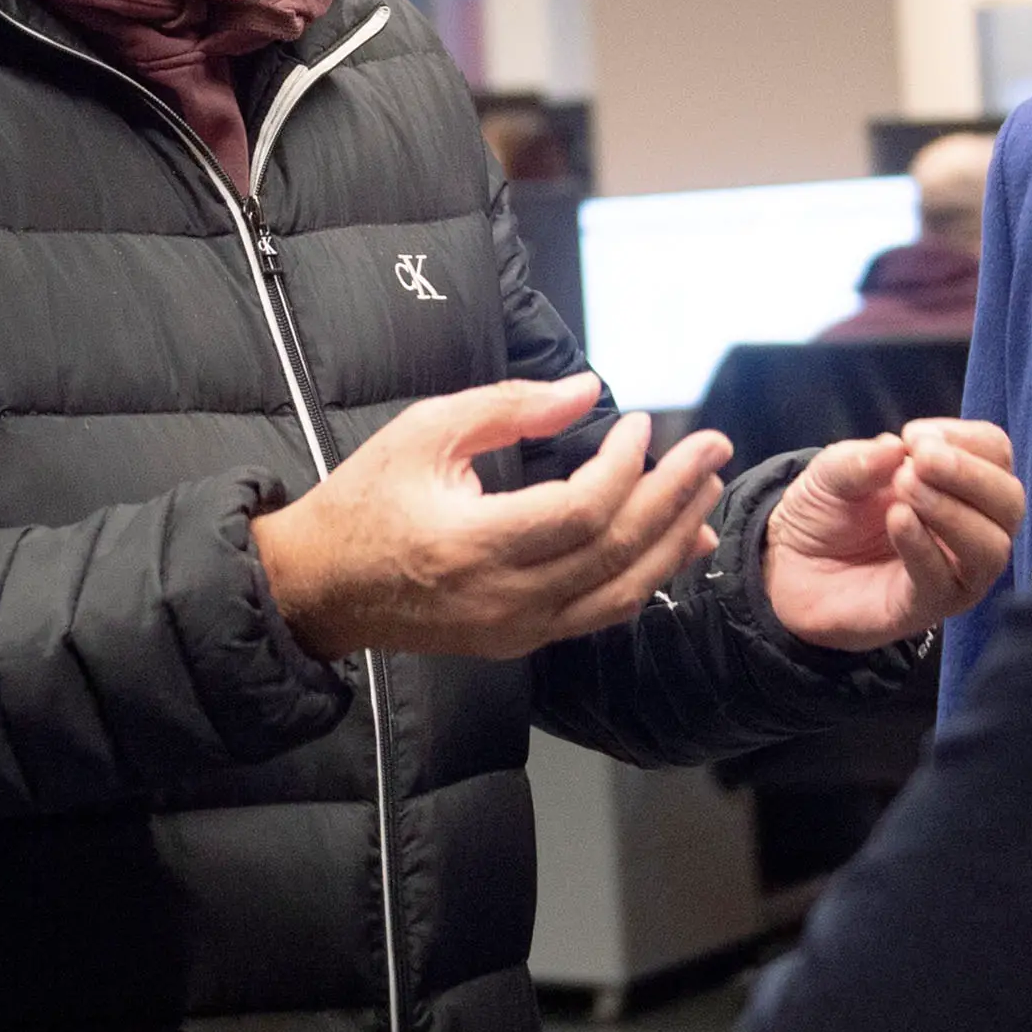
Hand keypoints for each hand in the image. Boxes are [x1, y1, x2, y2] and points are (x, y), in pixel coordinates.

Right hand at [250, 372, 732, 660]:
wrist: (319, 586)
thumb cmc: (365, 499)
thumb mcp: (425, 430)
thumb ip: (509, 406)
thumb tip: (587, 391)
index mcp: (472, 544)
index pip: (581, 512)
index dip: (625, 466)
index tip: (640, 422)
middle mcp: (502, 599)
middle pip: (615, 553)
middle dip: (674, 496)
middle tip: (713, 448)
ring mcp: (515, 629)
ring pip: (620, 594)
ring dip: (673, 539)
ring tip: (707, 492)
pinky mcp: (520, 641)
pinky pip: (600, 614)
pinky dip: (646, 578)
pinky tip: (676, 544)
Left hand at [763, 420, 1021, 652]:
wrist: (788, 566)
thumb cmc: (827, 512)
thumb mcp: (832, 471)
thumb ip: (859, 459)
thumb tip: (896, 448)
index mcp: (959, 484)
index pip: (997, 454)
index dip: (964, 439)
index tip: (914, 436)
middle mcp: (970, 528)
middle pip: (1010, 500)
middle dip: (970, 474)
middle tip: (920, 461)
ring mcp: (952, 572)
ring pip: (992, 547)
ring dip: (953, 511)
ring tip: (905, 491)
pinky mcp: (925, 607)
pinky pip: (945, 581)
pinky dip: (925, 546)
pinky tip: (897, 520)